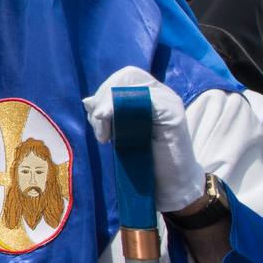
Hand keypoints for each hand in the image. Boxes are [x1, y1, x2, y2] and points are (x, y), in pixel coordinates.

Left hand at [82, 66, 205, 212]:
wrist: (169, 185)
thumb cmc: (144, 159)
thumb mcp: (119, 133)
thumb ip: (107, 115)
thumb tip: (88, 101)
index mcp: (149, 94)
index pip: (123, 78)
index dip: (104, 92)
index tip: (97, 118)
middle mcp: (161, 94)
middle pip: (126, 77)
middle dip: (104, 99)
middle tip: (99, 128)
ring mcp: (170, 102)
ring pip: (132, 88)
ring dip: (109, 108)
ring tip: (105, 136)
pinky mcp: (174, 115)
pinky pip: (145, 101)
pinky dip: (121, 112)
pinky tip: (111, 136)